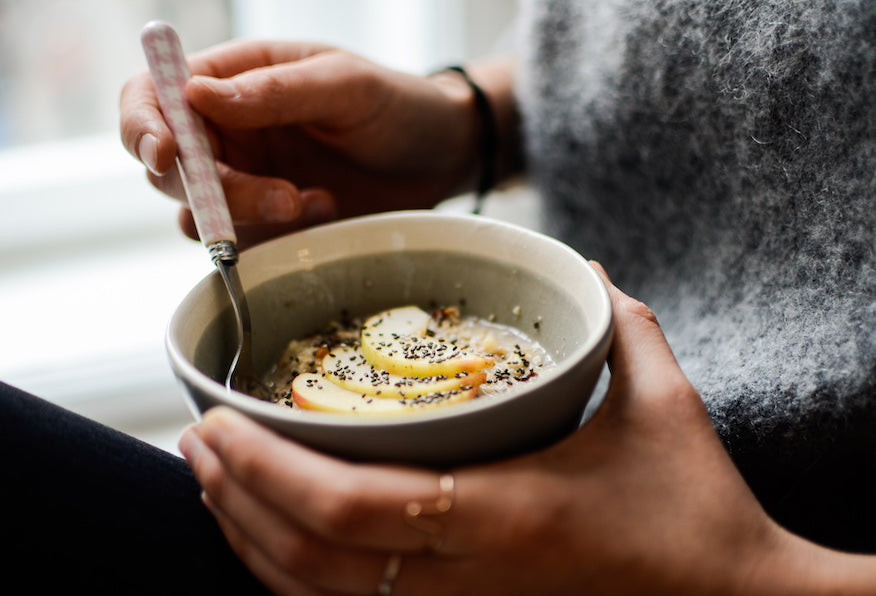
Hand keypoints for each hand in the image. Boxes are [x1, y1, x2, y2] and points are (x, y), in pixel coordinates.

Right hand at [120, 40, 481, 248]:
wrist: (440, 157)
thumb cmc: (397, 105)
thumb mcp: (345, 85)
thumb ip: (275, 91)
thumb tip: (195, 95)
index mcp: (233, 81)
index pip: (153, 97)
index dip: (143, 126)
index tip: (168, 154)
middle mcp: (228, 133)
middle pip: (169, 171)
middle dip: (215, 192)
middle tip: (284, 198)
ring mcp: (246, 182)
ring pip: (200, 217)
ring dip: (250, 218)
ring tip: (317, 200)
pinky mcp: (269, 225)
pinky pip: (242, 245)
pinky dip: (276, 240)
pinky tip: (326, 211)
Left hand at [178, 264, 866, 594]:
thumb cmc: (696, 507)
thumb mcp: (664, 403)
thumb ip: (619, 326)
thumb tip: (585, 269)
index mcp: (506, 516)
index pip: (351, 510)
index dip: (267, 473)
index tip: (220, 423)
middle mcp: (467, 578)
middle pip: (309, 561)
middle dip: (236, 500)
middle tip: (197, 439)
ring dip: (250, 539)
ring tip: (212, 480)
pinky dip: (291, 576)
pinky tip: (267, 537)